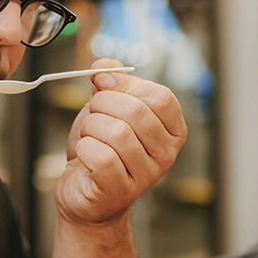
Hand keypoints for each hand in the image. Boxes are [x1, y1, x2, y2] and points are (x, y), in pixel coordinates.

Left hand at [55, 57, 186, 225]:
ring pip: (116, 133)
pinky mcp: (122, 191)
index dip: (126, 85)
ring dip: (90, 128)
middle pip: (136, 111)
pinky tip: (85, 155)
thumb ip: (109, 82)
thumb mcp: (106, 109)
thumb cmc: (100, 147)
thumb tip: (104, 67)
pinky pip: (102, 157)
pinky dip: (85, 149)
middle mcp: (167, 154)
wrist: (83, 190)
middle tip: (92, 115)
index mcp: (173, 129)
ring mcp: (147, 175)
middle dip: (101, 105)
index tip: (103, 86)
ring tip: (89, 137)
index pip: (160, 96)